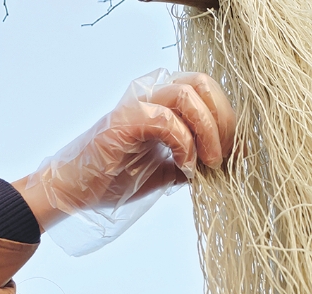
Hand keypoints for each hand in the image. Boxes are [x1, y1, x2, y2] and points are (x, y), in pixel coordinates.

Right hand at [12, 70, 234, 231]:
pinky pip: (167, 119)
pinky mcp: (125, 119)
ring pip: (189, 94)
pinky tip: (184, 166)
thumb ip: (192, 161)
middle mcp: (151, 95)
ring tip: (208, 161)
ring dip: (208, 129)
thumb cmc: (113, 180)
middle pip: (204, 84)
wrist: (74, 192)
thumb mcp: (165, 172)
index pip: (208, 93)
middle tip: (223, 156)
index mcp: (163, 103)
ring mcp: (138, 104)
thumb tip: (228, 161)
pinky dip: (184, 143)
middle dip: (224, 121)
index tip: (236, 153)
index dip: (229, 119)